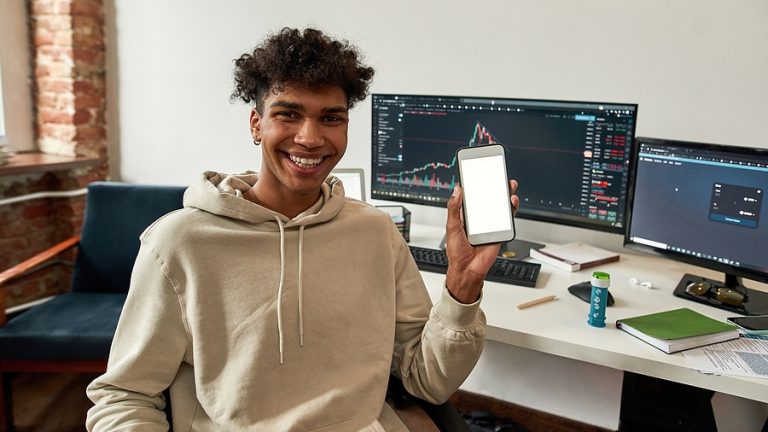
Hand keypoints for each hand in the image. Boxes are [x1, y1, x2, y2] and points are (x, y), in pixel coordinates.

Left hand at [444, 180, 519, 303]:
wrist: (467, 270)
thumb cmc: (457, 252)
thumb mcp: (452, 226)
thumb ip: (454, 208)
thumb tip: (457, 190)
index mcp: (466, 216)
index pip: (473, 197)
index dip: (477, 185)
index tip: (480, 173)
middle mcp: (479, 219)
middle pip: (489, 199)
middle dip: (495, 187)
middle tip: (499, 175)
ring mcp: (490, 225)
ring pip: (500, 206)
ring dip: (505, 195)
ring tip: (508, 186)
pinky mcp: (499, 231)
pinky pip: (507, 218)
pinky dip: (511, 209)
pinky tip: (511, 202)